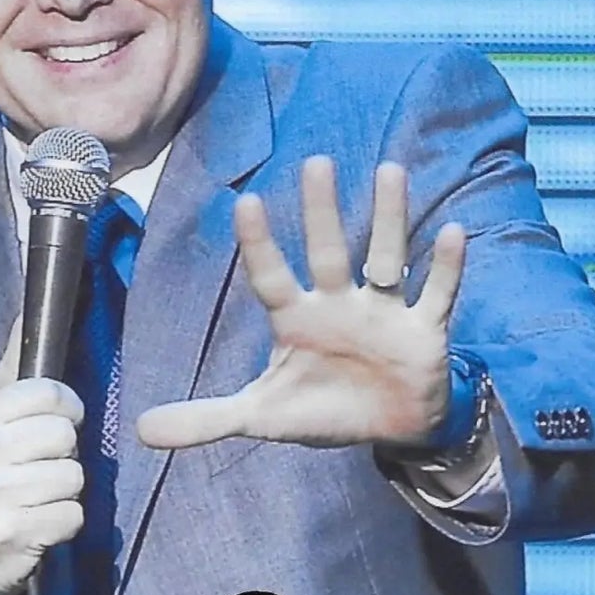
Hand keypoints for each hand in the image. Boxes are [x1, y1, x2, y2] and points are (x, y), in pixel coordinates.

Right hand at [0, 375, 85, 594]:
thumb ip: (11, 373)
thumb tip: (30, 310)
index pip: (48, 393)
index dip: (66, 409)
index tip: (58, 425)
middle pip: (65, 435)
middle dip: (63, 455)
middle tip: (36, 473)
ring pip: (74, 475)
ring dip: (64, 492)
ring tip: (34, 501)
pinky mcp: (13, 533)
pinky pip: (74, 514)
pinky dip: (65, 524)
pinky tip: (37, 527)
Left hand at [136, 157, 465, 451]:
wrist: (388, 430)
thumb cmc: (323, 410)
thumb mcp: (262, 417)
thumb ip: (206, 419)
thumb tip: (141, 430)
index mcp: (297, 321)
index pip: (272, 277)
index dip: (260, 245)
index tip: (245, 202)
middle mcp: (339, 306)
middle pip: (329, 253)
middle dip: (323, 213)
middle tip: (317, 163)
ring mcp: (383, 314)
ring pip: (387, 258)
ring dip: (391, 219)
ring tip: (391, 172)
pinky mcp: (422, 331)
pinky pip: (436, 295)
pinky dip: (446, 268)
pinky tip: (453, 231)